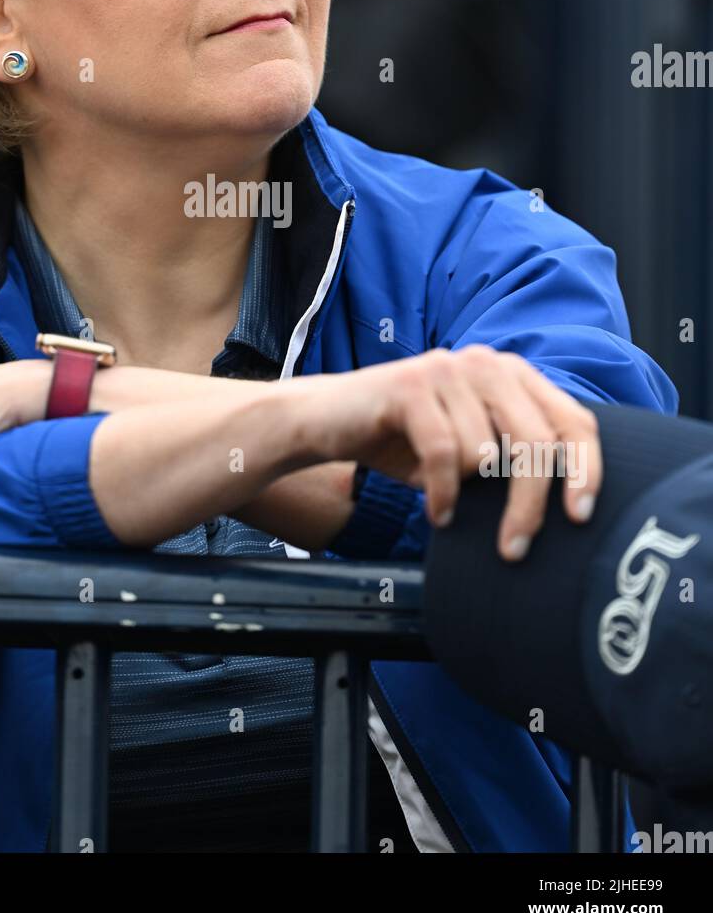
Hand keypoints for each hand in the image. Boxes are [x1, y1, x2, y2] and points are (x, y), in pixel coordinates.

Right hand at [293, 346, 601, 559]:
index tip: (581, 518)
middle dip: (529, 505)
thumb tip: (573, 507)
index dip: (587, 471)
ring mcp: (449, 370)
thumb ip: (514, 457)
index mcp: (513, 375)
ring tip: (442, 501)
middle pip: (537, 444)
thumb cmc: (405, 441)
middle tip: (514, 548)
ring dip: (463, 493)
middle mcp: (488, 364)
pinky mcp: (412, 386)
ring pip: (486, 455)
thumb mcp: (471, 446)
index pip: (574, 422)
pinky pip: (445, 455)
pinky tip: (435, 512)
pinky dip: (441, 494)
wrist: (325, 420)